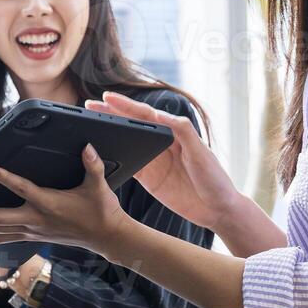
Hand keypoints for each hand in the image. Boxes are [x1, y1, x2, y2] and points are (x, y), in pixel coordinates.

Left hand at [0, 145, 128, 257]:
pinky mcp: (30, 236)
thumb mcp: (98, 185)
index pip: (22, 188)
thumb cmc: (101, 210)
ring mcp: (29, 231)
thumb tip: (88, 146)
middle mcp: (33, 220)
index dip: (5, 177)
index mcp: (47, 203)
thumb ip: (92, 164)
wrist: (106, 238)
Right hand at [87, 91, 242, 232]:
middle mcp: (161, 144)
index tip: (107, 97)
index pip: (146, 115)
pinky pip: (127, 165)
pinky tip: (99, 153)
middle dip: (110, 114)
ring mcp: (153, 161)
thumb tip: (162, 114)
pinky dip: (113, 158)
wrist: (217, 210)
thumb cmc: (216, 178)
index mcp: (173, 133)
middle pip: (131, 125)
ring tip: (89, 123)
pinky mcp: (149, 179)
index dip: (126, 106)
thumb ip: (183, 132)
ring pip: (125, 143)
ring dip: (108, 133)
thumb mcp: (201, 153)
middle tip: (89, 106)